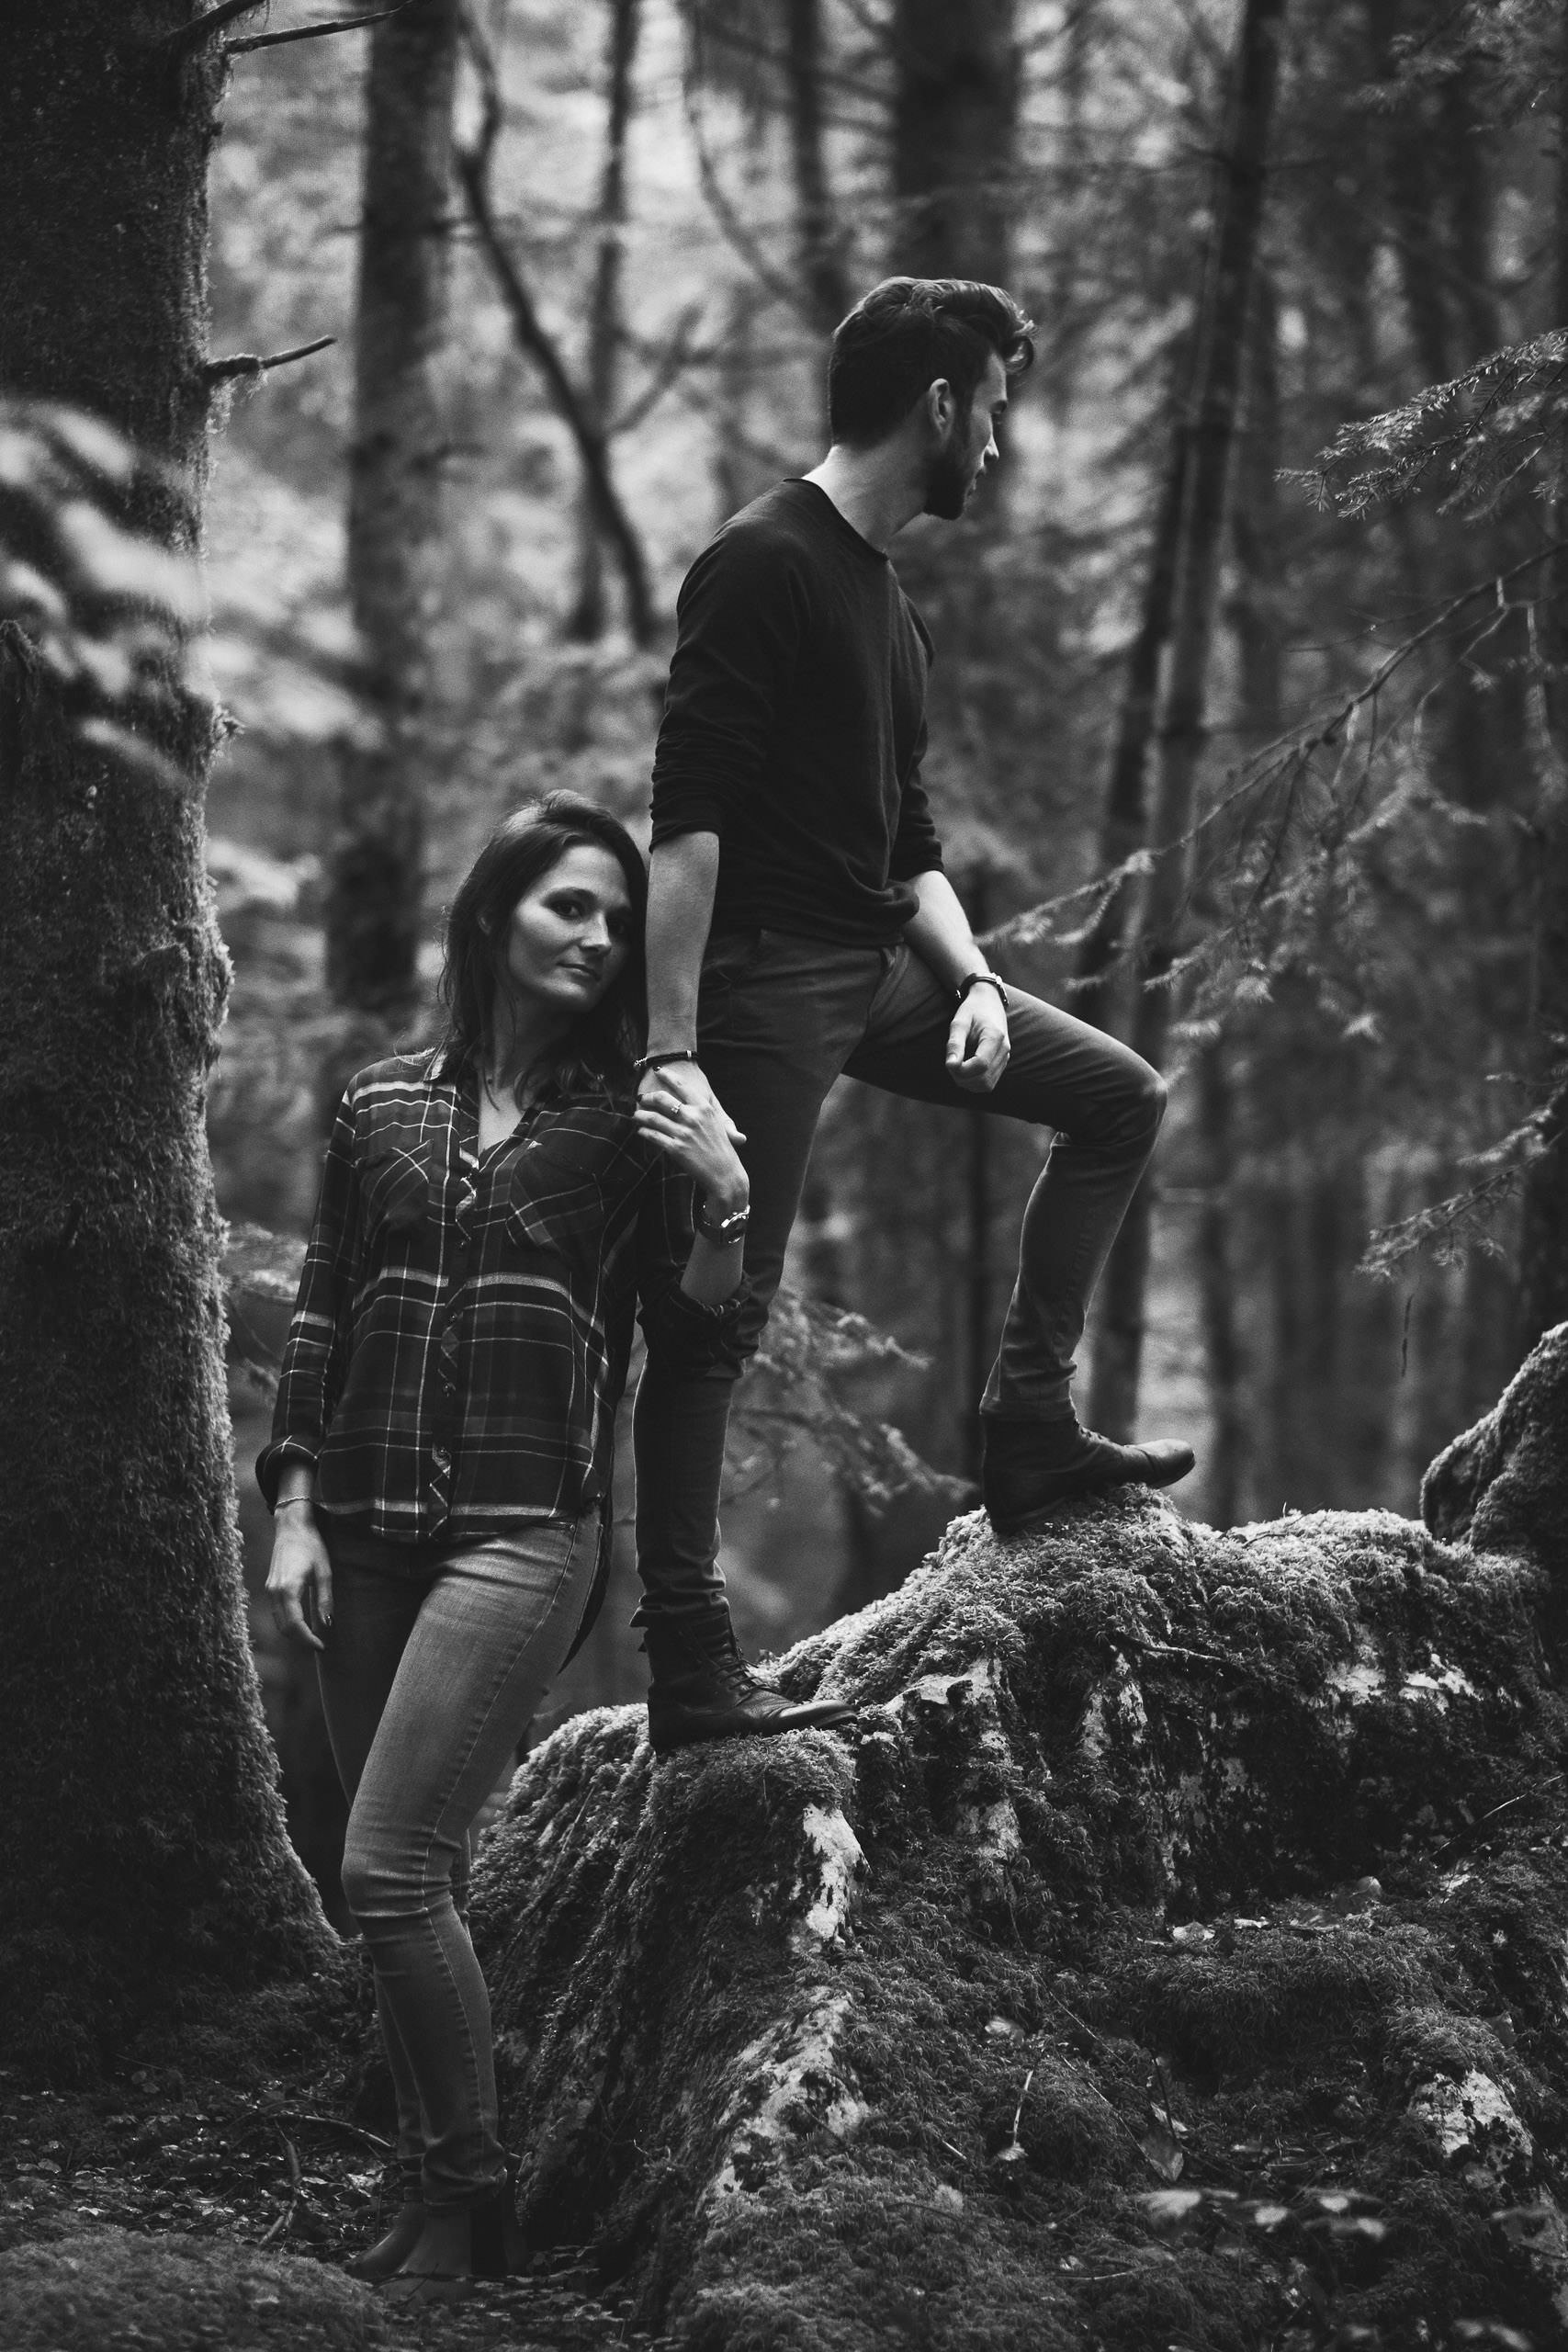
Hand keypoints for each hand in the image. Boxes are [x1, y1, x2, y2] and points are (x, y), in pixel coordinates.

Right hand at [266, 1507, 332, 1650]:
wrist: (292, 1526)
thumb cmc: (312, 1545)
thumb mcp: (324, 1572)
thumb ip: (325, 1600)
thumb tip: (327, 1625)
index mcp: (288, 1589)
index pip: (295, 1625)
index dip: (308, 1639)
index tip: (323, 1647)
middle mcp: (274, 1592)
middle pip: (285, 1628)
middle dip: (302, 1640)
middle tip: (320, 1645)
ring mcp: (269, 1589)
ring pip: (279, 1622)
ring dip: (294, 1633)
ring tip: (313, 1636)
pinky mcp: (270, 1587)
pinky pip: (276, 1613)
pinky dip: (288, 1623)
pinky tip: (302, 1623)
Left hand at [635, 1070, 748, 1209]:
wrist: (725, 1174)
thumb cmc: (722, 1149)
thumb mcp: (719, 1125)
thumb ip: (706, 1111)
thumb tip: (695, 1102)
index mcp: (704, 1108)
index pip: (682, 1085)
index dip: (667, 1075)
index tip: (658, 1071)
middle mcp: (693, 1117)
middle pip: (662, 1099)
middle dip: (648, 1096)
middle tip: (641, 1097)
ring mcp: (683, 1133)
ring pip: (653, 1118)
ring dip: (640, 1115)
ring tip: (635, 1114)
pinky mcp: (675, 1148)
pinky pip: (653, 1136)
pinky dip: (644, 1132)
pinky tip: (641, 1131)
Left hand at [945, 985, 1009, 1093]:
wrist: (989, 1003)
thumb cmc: (972, 1011)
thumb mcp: (959, 1022)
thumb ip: (955, 1044)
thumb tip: (950, 1065)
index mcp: (995, 1037)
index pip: (981, 1065)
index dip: (962, 1070)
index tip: (949, 1063)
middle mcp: (1004, 1050)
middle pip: (984, 1079)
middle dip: (962, 1078)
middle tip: (951, 1064)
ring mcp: (1005, 1058)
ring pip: (987, 1085)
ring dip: (967, 1082)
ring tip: (958, 1066)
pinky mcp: (1002, 1063)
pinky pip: (989, 1083)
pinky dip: (974, 1082)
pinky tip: (965, 1069)